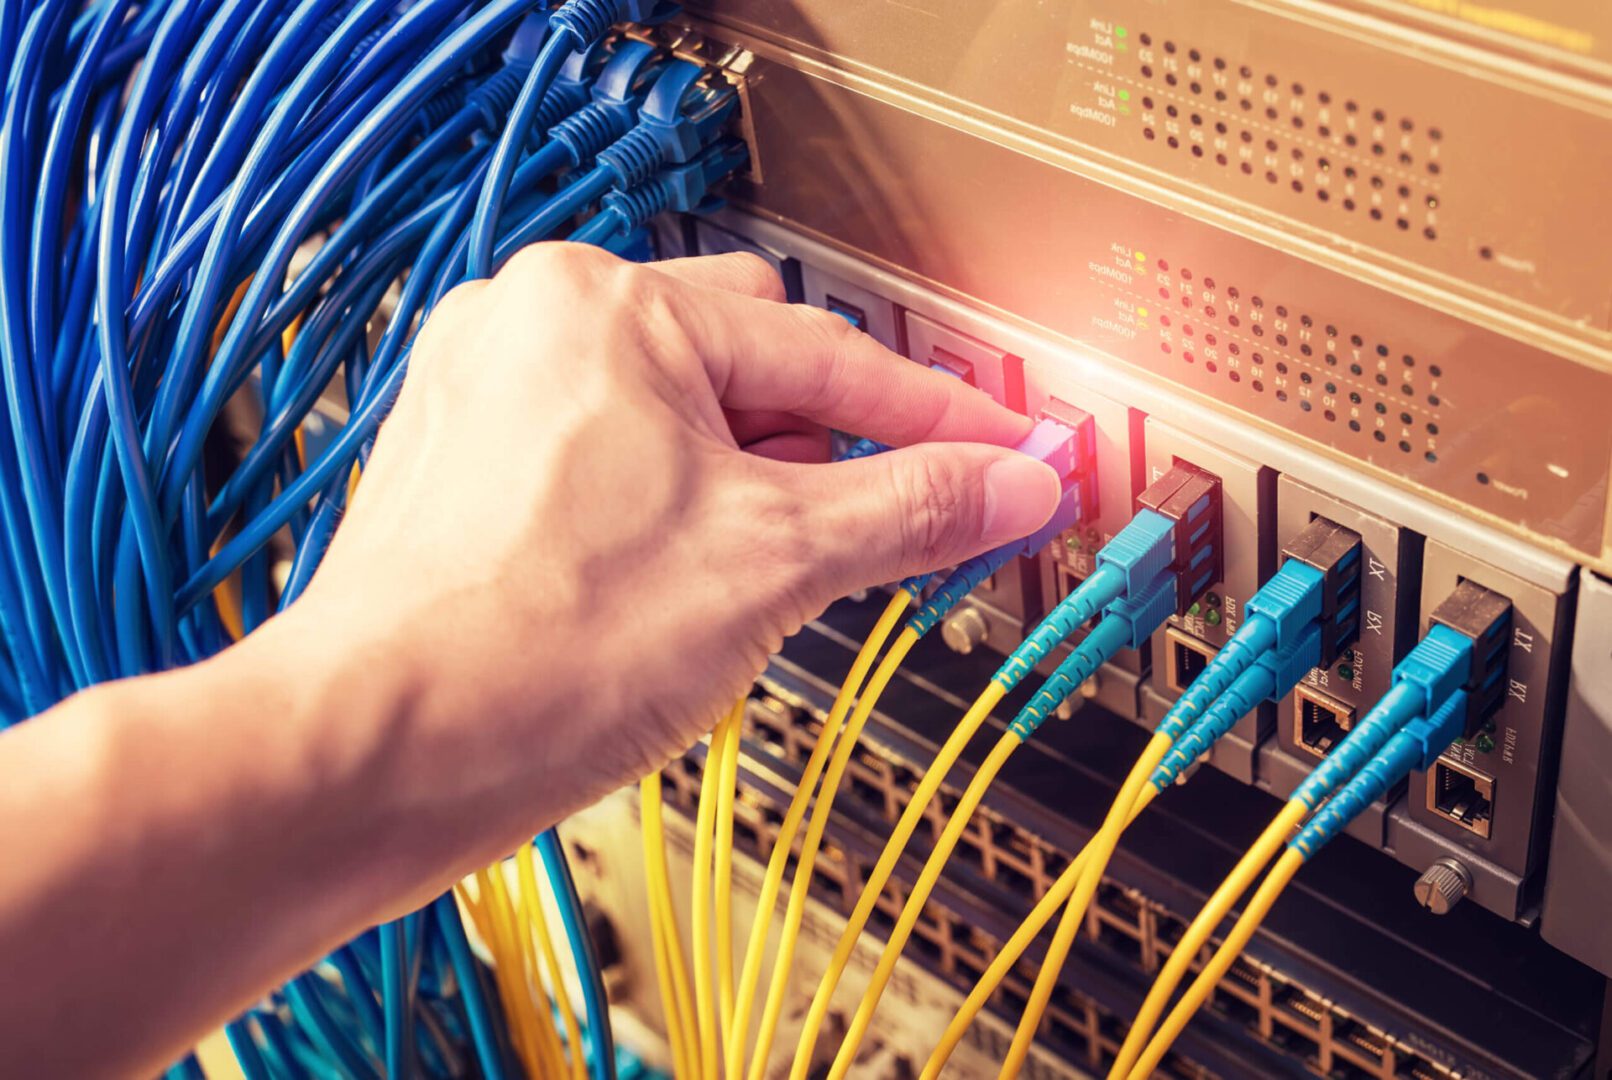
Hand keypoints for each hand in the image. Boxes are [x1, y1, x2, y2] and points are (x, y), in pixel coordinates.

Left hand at [277, 242, 1059, 891]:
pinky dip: (675, 514)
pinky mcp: (470, 469)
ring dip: (747, 492)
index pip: (828, 356)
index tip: (1008, 452)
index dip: (938, 418)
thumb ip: (910, 508)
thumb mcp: (771, 566)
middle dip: (825, 453)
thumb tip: (1010, 486)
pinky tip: (673, 590)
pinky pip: (617, 463)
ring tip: (742, 584)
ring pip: (683, 422)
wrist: (377, 756)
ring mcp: (492, 397)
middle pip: (752, 370)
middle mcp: (536, 328)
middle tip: (870, 527)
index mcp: (608, 307)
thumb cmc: (527, 649)